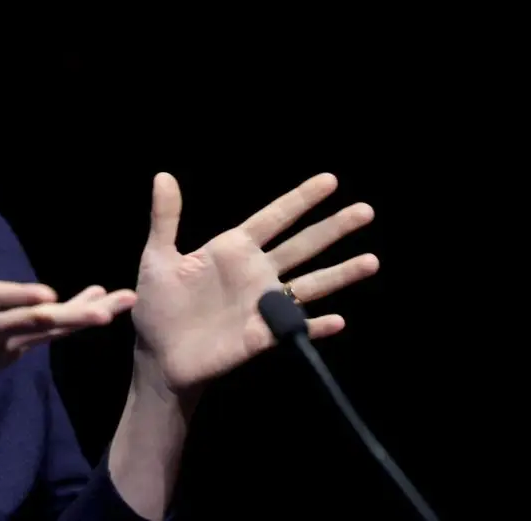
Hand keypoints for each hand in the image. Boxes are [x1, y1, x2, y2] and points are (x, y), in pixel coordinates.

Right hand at [0, 207, 134, 443]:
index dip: (19, 296)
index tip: (47, 293)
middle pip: (34, 321)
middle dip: (73, 315)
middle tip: (108, 310)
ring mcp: (1, 346)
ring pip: (48, 329)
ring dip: (86, 315)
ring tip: (122, 303)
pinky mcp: (9, 354)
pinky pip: (46, 335)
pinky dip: (72, 321)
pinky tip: (100, 307)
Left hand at [130, 173, 378, 394]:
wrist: (159, 353)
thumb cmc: (159, 303)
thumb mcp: (158, 257)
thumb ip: (165, 218)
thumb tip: (163, 176)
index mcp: (233, 249)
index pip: (274, 218)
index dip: (300, 199)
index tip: (330, 180)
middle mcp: (256, 272)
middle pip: (302, 245)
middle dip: (333, 228)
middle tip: (366, 210)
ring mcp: (263, 304)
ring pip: (310, 284)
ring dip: (340, 273)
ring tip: (372, 260)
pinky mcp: (263, 336)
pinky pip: (296, 329)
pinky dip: (316, 326)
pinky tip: (337, 321)